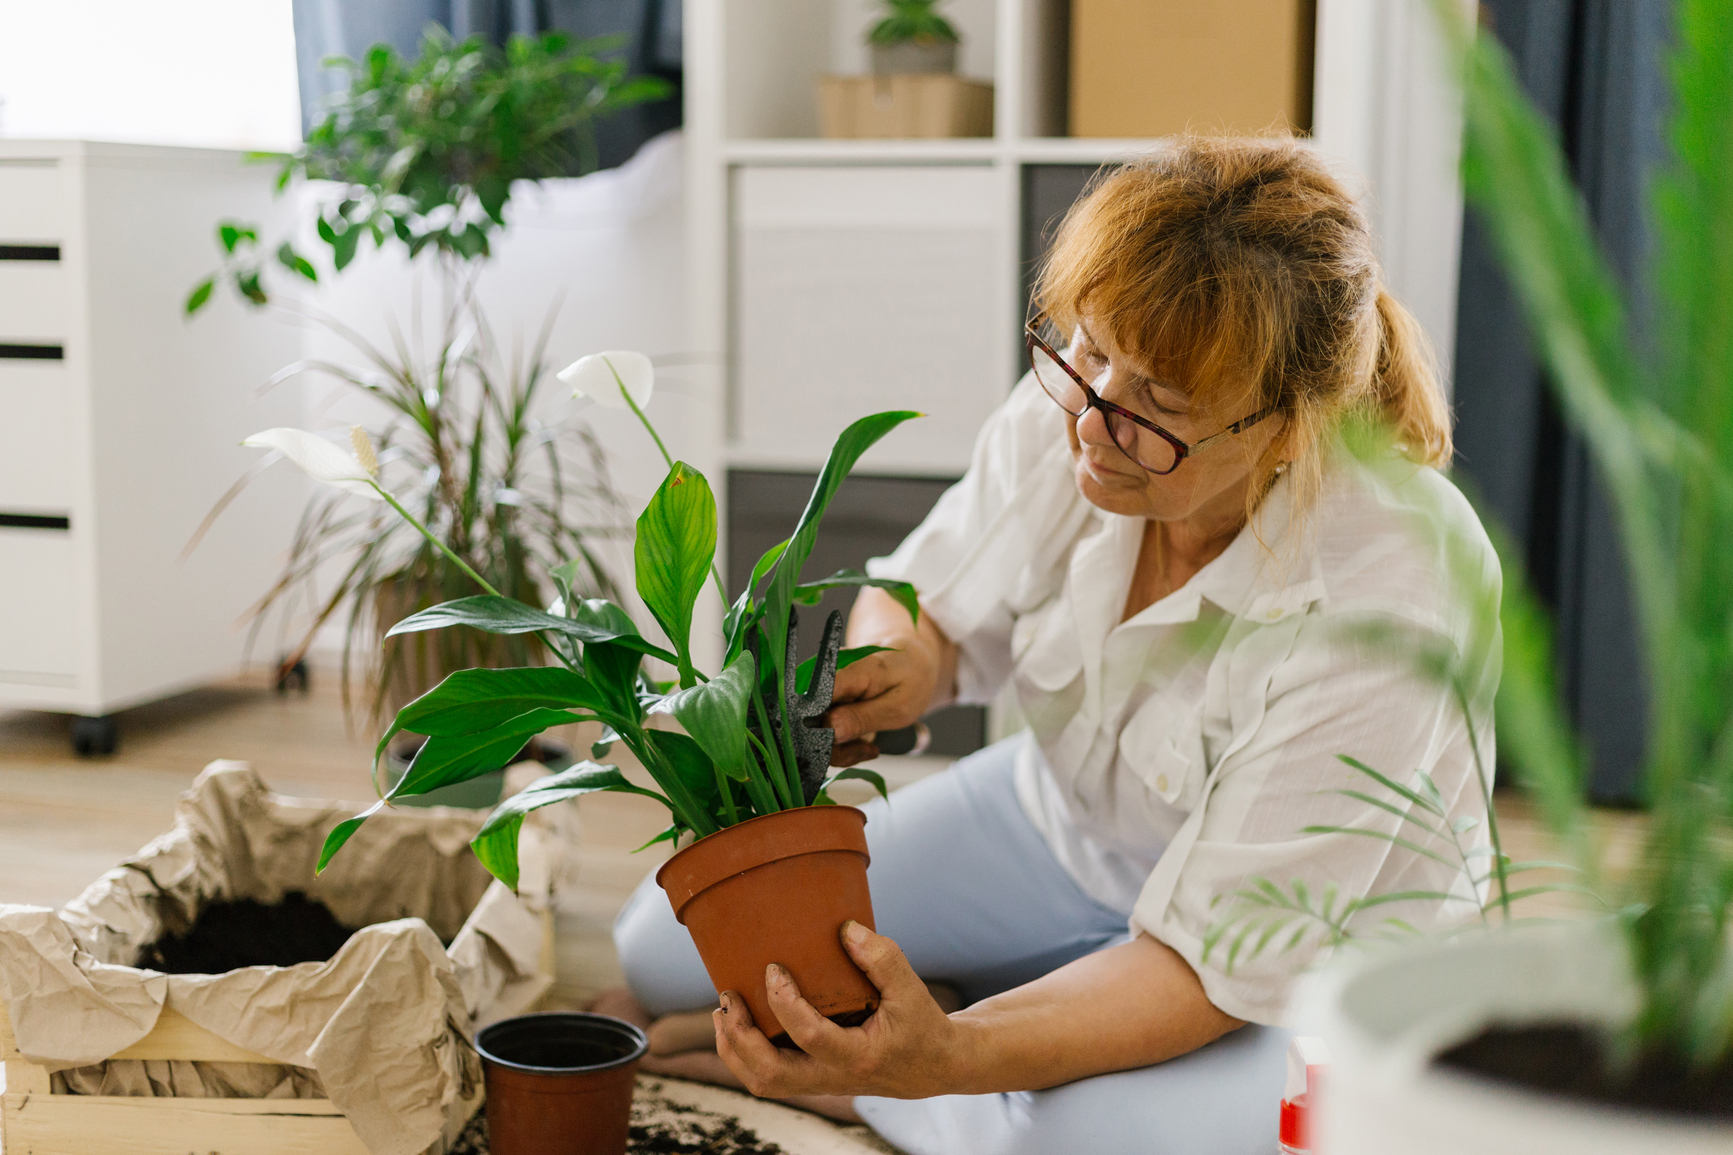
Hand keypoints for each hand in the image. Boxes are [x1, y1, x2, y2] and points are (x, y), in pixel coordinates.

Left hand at [713, 921, 969, 1099]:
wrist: (933, 1066)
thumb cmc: (921, 1024)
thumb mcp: (911, 989)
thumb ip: (881, 958)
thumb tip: (844, 927)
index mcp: (859, 1057)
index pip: (810, 1036)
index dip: (784, 1003)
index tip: (773, 969)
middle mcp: (834, 1077)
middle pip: (771, 1074)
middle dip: (740, 1037)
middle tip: (728, 998)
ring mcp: (821, 1083)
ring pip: (764, 1083)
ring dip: (735, 1050)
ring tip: (724, 1012)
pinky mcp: (814, 1079)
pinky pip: (770, 1078)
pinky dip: (745, 1055)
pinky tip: (739, 1025)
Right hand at [825, 587, 957, 765]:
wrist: (912, 663)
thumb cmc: (911, 680)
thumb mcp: (898, 706)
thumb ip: (862, 718)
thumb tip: (828, 728)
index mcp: (848, 671)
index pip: (816, 700)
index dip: (821, 729)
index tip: (846, 744)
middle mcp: (828, 678)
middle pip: (812, 720)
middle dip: (835, 746)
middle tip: (866, 750)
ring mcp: (825, 691)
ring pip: (816, 731)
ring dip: (841, 748)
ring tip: (869, 747)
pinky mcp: (825, 703)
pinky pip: (824, 731)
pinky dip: (842, 743)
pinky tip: (863, 743)